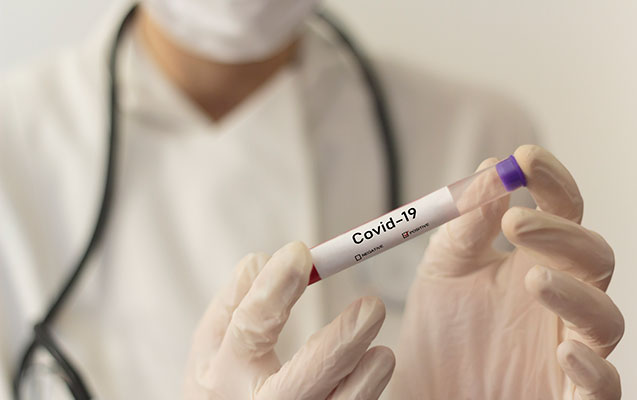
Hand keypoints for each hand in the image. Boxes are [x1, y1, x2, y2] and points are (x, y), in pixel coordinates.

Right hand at [184, 242, 394, 399]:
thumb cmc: (221, 374)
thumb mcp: (214, 338)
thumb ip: (238, 297)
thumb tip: (268, 260)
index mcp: (224, 370)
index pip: (252, 326)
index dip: (275, 288)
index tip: (301, 253)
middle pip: (301, 382)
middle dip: (339, 344)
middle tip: (372, 306)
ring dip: (365, 380)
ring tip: (383, 353)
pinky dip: (363, 390)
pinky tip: (376, 365)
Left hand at [392, 145, 622, 398]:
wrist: (429, 395)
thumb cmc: (442, 334)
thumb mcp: (444, 272)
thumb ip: (465, 227)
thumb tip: (489, 170)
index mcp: (532, 263)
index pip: (561, 212)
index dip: (552, 182)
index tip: (526, 158)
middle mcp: (558, 303)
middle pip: (592, 257)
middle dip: (562, 233)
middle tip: (516, 221)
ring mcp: (569, 350)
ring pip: (604, 317)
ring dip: (574, 293)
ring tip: (531, 278)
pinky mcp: (571, 398)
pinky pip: (602, 387)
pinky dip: (591, 368)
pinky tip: (563, 352)